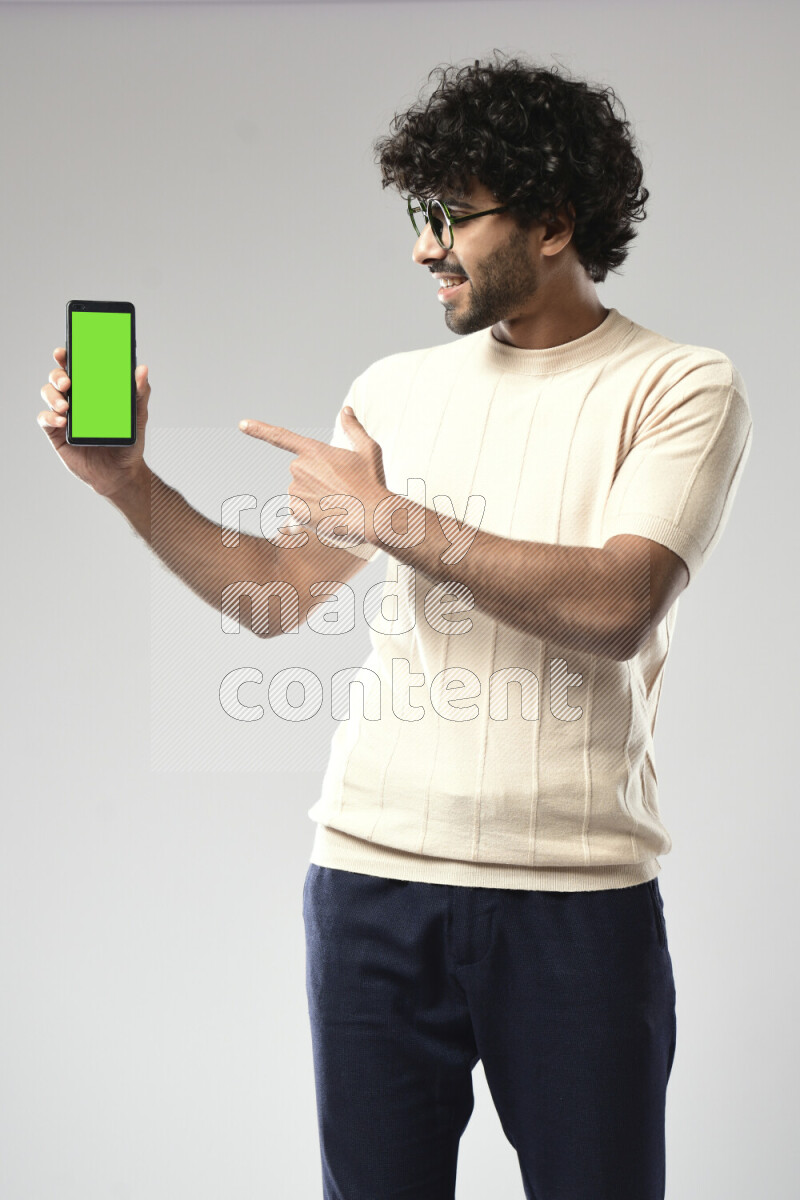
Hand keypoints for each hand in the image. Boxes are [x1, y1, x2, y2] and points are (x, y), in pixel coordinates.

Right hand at [36, 347, 150, 498]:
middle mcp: (75, 398)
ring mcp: (64, 414)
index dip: (67, 356)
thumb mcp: (138, 416)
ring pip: (48, 394)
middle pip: (58, 377)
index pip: (77, 366)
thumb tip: (142, 369)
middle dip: (58, 374)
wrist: (121, 473)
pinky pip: (45, 419)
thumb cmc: (129, 441)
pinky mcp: (56, 432)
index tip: (64, 351)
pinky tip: (61, 420)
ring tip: (66, 406)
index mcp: (92, 389)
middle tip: (68, 382)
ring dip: (53, 395)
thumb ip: (140, 393)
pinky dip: (49, 416)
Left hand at [238, 405, 388, 544]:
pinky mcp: (295, 512)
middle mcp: (299, 468)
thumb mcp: (367, 450)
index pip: (280, 436)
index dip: (259, 429)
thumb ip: (353, 429)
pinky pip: (299, 512)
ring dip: (315, 498)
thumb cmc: (372, 482)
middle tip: (340, 488)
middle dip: (317, 480)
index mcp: (314, 451)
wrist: (372, 515)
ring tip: (337, 503)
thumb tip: (346, 411)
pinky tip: (330, 515)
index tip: (242, 424)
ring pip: (301, 493)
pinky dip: (312, 514)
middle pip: (302, 473)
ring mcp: (295, 491)